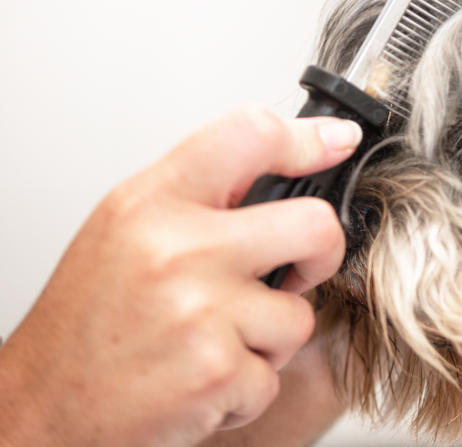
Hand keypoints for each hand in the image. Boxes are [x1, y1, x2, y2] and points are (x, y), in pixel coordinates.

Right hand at [0, 106, 360, 446]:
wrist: (42, 407)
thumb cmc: (87, 321)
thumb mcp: (126, 228)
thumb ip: (198, 194)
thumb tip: (280, 164)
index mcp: (153, 203)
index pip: (250, 134)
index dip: (308, 137)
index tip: (337, 142)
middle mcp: (178, 250)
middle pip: (315, 226)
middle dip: (322, 253)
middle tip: (298, 270)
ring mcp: (200, 312)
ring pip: (299, 314)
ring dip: (268, 337)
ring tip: (213, 341)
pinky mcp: (216, 373)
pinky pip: (274, 373)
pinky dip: (246, 385)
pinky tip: (201, 380)